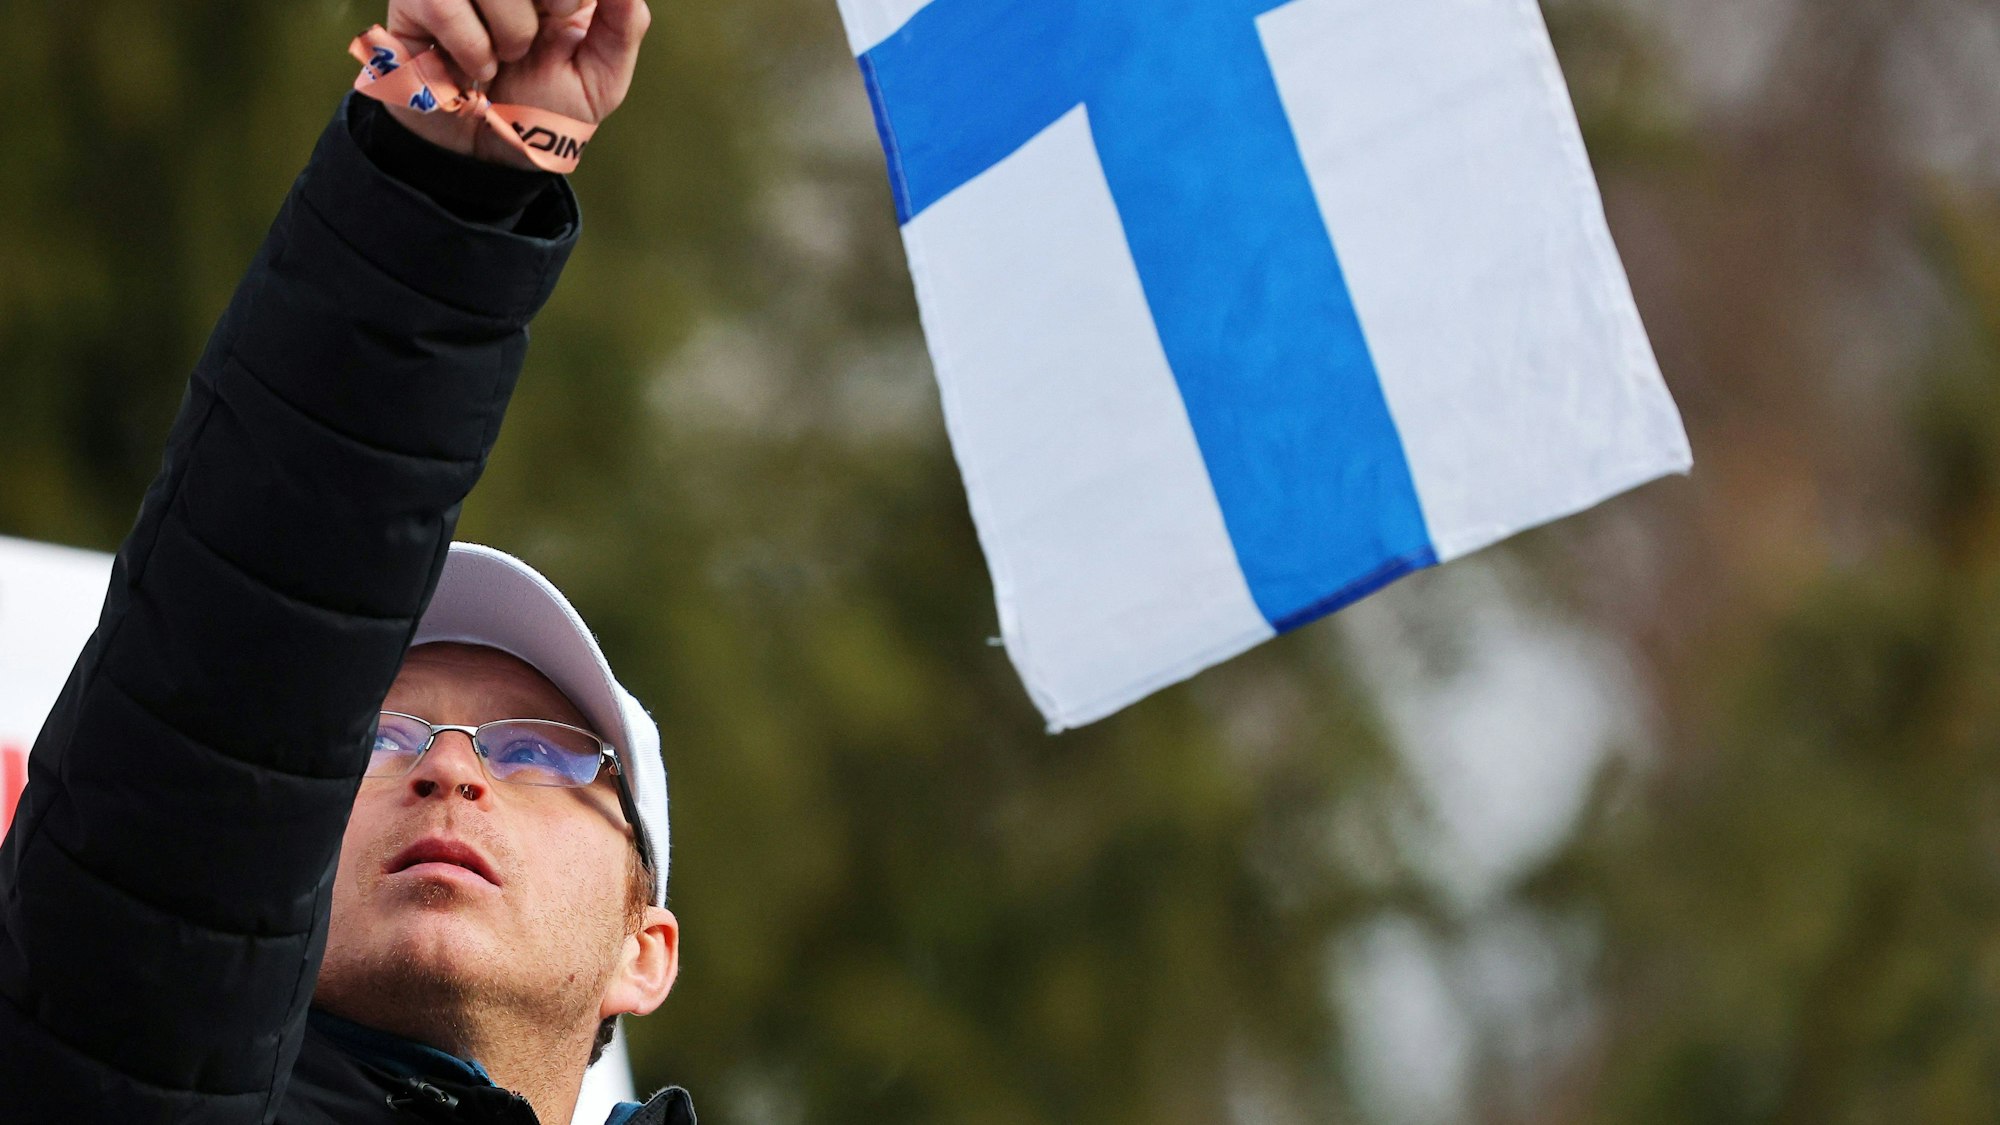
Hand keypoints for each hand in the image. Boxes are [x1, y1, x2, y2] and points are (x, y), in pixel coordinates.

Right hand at [381, 0, 651, 167]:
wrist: (485, 157)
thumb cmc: (544, 113)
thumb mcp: (600, 78)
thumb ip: (624, 22)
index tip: (564, 15)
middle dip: (545, 4)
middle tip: (535, 43)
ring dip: (508, 32)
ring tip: (502, 60)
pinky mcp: (414, 1)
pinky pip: (442, 4)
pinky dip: (469, 47)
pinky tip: (471, 68)